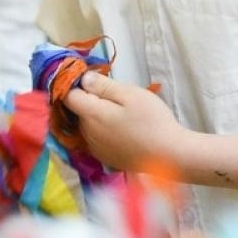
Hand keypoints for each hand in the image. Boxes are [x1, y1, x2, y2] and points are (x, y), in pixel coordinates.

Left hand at [61, 72, 187, 171]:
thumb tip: (82, 79)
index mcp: (91, 115)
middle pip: (78, 111)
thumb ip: (103, 86)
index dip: (77, 86)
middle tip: (117, 98)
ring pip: (87, 126)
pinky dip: (103, 132)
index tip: (95, 81)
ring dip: (97, 117)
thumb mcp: (130, 94)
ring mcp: (95, 149)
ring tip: (122, 115)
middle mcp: (87, 134)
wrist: (169, 155)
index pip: (69, 97)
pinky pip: (96, 139)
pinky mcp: (105, 158)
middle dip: (90, 101)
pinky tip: (122, 131)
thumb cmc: (151, 120)